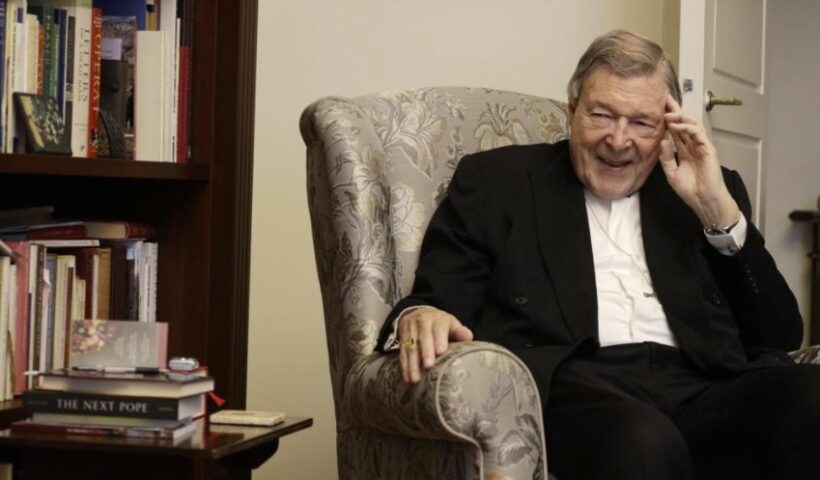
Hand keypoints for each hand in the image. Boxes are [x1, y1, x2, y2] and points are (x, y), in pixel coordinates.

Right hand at [398, 306, 472, 383]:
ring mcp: (411, 331)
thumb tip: (468, 337)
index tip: (441, 351)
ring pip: (411, 347)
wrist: (418, 314)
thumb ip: (459, 331)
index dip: (439, 340)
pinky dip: (405, 367)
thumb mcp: (450, 323)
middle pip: (423, 338)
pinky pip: (403, 353)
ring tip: (415, 379)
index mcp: (437, 319)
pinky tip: (407, 378)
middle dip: (425, 352)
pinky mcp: (402, 340)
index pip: (438, 329)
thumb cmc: (440, 324)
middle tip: (428, 366)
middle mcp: (422, 323)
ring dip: (412, 364)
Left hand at [659, 95, 739, 227]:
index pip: (675, 129)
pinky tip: (675, 125)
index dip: (668, 118)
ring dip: (680, 116)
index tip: (657, 108)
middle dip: (675, 110)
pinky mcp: (708, 149)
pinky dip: (686, 127)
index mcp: (684, 150)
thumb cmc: (691, 190)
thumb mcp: (672, 173)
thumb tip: (662, 141)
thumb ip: (667, 157)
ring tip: (667, 113)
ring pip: (692, 124)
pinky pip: (697, 133)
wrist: (704, 200)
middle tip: (664, 100)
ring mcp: (702, 146)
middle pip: (684, 122)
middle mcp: (693, 145)